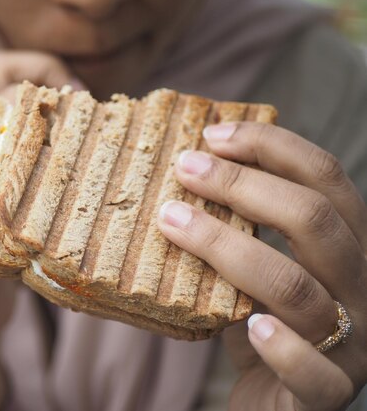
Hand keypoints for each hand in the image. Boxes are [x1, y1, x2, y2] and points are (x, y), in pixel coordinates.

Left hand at [0, 51, 77, 410]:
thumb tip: (27, 152)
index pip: (1, 83)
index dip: (42, 80)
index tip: (78, 105)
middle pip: (14, 83)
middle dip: (55, 86)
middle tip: (90, 116)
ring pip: (29, 112)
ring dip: (62, 115)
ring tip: (96, 137)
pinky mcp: (10, 187)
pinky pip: (39, 145)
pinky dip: (65, 144)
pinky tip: (90, 166)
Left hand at [157, 122, 366, 409]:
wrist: (277, 405)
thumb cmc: (257, 324)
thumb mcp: (250, 268)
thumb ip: (237, 228)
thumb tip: (182, 172)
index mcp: (346, 247)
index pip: (325, 178)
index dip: (272, 145)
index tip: (212, 134)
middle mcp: (360, 287)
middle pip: (315, 219)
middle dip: (243, 185)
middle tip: (183, 168)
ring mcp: (354, 344)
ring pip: (297, 286)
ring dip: (226, 247)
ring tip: (170, 221)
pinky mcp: (327, 393)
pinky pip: (315, 372)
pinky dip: (282, 345)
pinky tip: (245, 323)